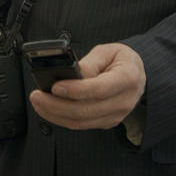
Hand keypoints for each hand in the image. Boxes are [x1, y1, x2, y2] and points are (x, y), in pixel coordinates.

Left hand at [29, 42, 145, 129]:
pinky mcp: (107, 122)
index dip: (75, 90)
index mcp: (127, 78)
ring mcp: (116, 115)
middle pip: (86, 110)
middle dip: (57, 105)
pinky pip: (81, 125)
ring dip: (55, 114)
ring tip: (38, 102)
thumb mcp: (108, 51)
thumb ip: (90, 62)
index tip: (55, 86)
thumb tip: (71, 74)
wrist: (138, 74)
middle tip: (37, 96)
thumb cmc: (122, 60)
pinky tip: (49, 109)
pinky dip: (62, 118)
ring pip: (81, 122)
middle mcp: (123, 101)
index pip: (98, 89)